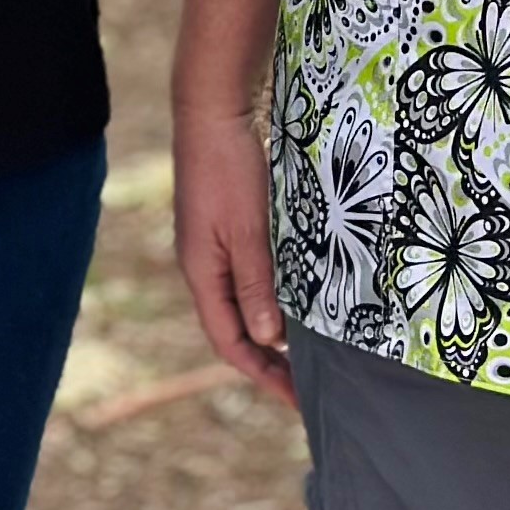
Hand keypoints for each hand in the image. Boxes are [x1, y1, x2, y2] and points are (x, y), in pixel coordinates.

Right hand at [175, 106, 292, 404]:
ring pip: (242, 302)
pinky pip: (247, 276)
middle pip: (233, 327)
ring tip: (307, 349)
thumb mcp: (248, 232)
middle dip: (267, 360)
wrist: (212, 111)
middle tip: (308, 382)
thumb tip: (269, 339)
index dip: (262, 373)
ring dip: (270, 329)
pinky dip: (271, 297)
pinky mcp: (226, 225)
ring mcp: (212, 245)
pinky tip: (296, 297)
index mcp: (201, 272)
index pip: (228, 341)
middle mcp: (203, 265)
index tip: (297, 398)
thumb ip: (256, 285)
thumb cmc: (228, 169)